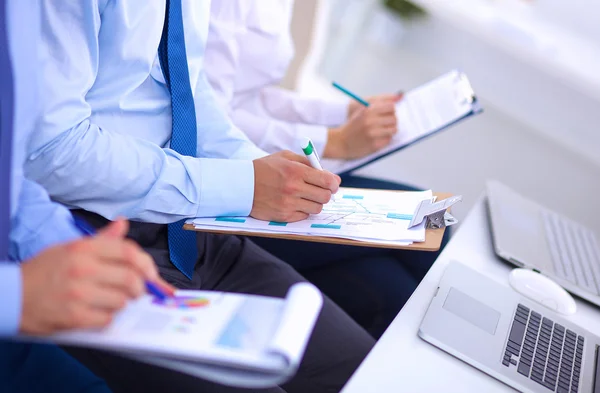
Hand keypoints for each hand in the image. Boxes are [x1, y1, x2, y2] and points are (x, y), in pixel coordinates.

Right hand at [19, 219, 174, 334]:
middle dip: (140, 288)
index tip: (153, 275)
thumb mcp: (70, 248)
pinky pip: (107, 319)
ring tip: (110, 301)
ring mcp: (78, 293)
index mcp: (84, 249)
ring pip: (121, 301)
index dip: (147, 264)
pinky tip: (97, 313)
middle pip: (131, 279)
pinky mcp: (73, 316)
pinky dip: (107, 318)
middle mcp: (82, 268)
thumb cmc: (43, 272)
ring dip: (122, 304)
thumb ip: (102, 240)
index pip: (129, 252)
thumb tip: (123, 223)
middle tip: (136, 292)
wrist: (11, 296)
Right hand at [251, 151, 340, 221]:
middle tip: (320, 190)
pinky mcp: (283, 216)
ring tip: (306, 196)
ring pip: (317, 208)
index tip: (333, 184)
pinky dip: (303, 210)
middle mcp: (293, 188)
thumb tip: (331, 175)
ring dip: (315, 202)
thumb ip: (308, 163)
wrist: (241, 185)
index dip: (334, 183)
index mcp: (295, 171)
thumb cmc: (264, 169)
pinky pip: (304, 216)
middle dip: (326, 193)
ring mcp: (288, 204)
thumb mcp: (285, 157)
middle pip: (325, 196)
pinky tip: (295, 203)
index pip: (327, 181)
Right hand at [324, 95, 401, 159]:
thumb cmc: (352, 126)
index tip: (387, 114)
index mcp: (367, 110)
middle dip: (392, 121)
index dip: (391, 111)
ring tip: (382, 132)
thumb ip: (379, 103)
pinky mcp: (374, 145)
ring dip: (390, 131)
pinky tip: (378, 138)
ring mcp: (373, 133)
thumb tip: (400, 96)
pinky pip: (389, 140)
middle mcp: (370, 121)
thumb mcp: (362, 111)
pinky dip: (385, 139)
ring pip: (394, 130)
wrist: (340, 142)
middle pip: (394, 118)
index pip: (391, 107)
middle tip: (385, 124)